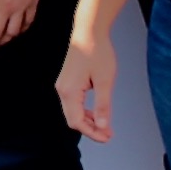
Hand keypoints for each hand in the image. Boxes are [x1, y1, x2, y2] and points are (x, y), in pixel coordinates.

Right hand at [56, 25, 116, 144]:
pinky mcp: (67, 81)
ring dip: (88, 121)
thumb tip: (103, 126)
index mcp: (69, 92)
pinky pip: (73, 103)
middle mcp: (62, 90)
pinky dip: (85, 111)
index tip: (107, 138)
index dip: (92, 133)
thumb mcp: (105, 81)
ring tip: (105, 126)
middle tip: (108, 134)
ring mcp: (63, 85)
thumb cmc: (97, 51)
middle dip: (91, 129)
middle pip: (73, 119)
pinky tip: (97, 112)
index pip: (77, 122)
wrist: (89, 31)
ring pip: (73, 112)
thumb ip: (103, 105)